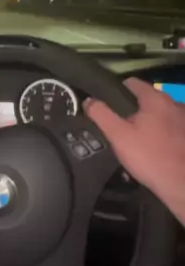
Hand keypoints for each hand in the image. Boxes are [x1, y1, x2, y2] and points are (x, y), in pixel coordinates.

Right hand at [84, 78, 184, 225]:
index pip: (132, 83)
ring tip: (138, 139)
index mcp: (156, 99)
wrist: (180, 183)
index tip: (107, 105)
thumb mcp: (118, 136)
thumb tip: (89, 100)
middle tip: (120, 126)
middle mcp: (174, 103)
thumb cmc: (149, 156)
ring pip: (160, 114)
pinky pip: (171, 127)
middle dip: (133, 110)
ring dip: (150, 121)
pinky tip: (156, 148)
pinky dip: (162, 132)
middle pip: (147, 99)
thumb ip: (101, 114)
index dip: (117, 91)